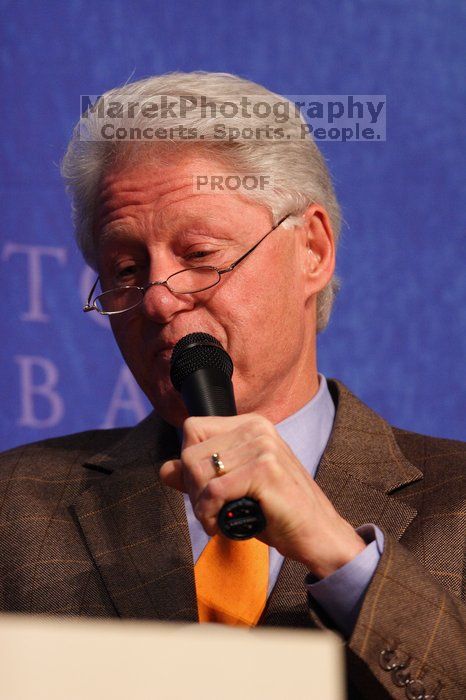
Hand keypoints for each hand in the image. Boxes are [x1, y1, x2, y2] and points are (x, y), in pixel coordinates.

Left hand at [159, 413, 365, 578]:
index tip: (203, 490)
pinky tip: (222, 526)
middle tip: (211, 510)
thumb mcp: (235, 487)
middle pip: (190, 451)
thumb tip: (165, 468)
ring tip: (218, 519)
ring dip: (200, 505)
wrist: (319, 535)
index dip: (189, 463)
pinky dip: (209, 514)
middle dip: (192, 488)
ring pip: (198, 470)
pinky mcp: (265, 470)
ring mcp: (262, 446)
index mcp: (251, 424)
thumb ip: (201, 475)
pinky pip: (213, 490)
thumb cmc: (277, 511)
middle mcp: (256, 427)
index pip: (192, 429)